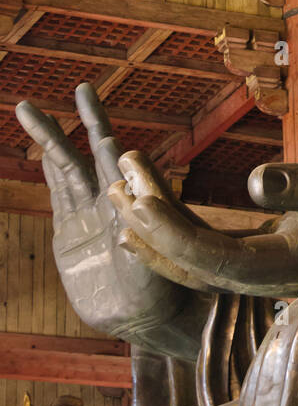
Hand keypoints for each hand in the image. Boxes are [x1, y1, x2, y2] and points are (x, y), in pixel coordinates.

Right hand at [16, 84, 194, 344]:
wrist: (140, 319)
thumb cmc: (161, 289)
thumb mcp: (158, 257)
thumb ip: (144, 230)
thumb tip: (130, 199)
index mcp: (132, 202)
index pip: (116, 160)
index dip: (103, 135)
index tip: (89, 108)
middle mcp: (110, 200)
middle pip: (88, 151)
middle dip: (81, 120)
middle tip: (81, 86)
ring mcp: (87, 215)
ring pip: (64, 168)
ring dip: (49, 139)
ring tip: (28, 109)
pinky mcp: (69, 234)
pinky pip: (58, 195)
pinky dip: (49, 171)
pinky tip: (42, 150)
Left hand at [111, 155, 297, 296]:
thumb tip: (255, 181)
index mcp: (285, 266)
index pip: (209, 255)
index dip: (169, 227)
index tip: (136, 193)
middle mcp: (269, 278)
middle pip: (192, 261)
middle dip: (149, 224)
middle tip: (114, 182)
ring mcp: (269, 270)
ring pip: (198, 257)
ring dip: (159, 226)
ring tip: (121, 190)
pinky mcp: (272, 254)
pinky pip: (215, 248)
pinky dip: (184, 226)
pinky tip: (161, 206)